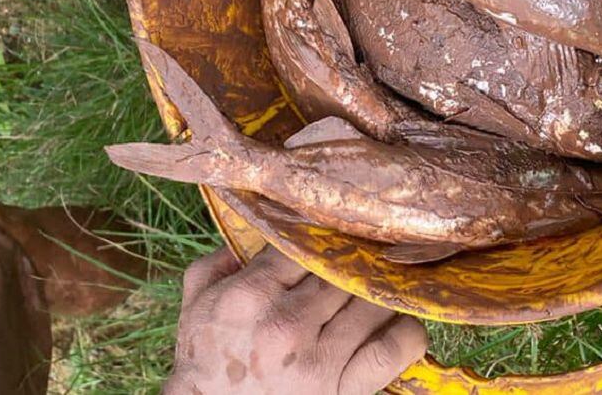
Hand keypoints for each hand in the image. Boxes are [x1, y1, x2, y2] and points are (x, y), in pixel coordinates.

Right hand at [165, 246, 427, 394]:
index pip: (306, 243)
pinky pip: (394, 347)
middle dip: (354, 262)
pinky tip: (396, 323)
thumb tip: (259, 222)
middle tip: (365, 255)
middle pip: (344, 269)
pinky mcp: (343, 390)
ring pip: (373, 300)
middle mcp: (286, 324)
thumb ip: (221, 258)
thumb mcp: (196, 301)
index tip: (332, 238)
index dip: (323, 237)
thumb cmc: (207, 357)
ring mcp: (318, 359)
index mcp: (250, 294)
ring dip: (380, 292)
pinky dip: (406, 331)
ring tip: (378, 287)